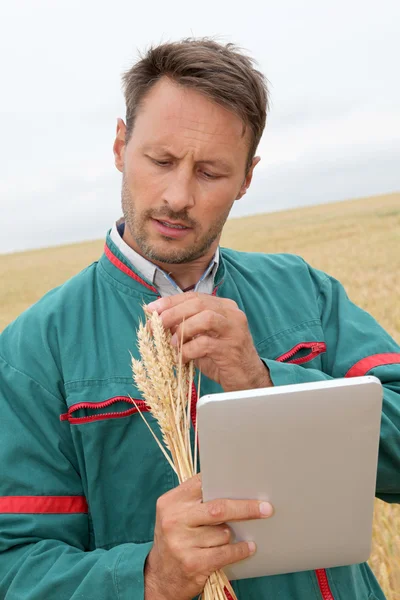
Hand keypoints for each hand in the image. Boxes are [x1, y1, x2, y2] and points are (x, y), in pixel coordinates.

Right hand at [144, 474, 273, 599]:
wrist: (159, 577)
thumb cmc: (176, 539)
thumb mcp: (176, 515)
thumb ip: (196, 500)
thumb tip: (232, 487)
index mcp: (171, 502)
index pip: (202, 484)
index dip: (225, 482)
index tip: (246, 482)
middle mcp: (174, 519)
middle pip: (218, 508)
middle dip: (245, 508)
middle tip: (266, 508)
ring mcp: (181, 542)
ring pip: (223, 533)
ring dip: (231, 535)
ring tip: (228, 537)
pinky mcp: (192, 563)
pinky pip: (225, 553)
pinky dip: (240, 550)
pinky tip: (248, 548)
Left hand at [146, 293, 271, 391]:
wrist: (247, 380)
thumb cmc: (221, 359)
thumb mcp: (201, 338)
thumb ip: (185, 327)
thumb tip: (158, 321)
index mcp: (223, 307)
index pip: (194, 296)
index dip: (170, 301)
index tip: (151, 309)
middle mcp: (231, 313)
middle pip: (198, 303)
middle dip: (173, 312)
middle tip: (156, 325)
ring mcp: (233, 330)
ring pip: (205, 318)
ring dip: (182, 329)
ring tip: (171, 343)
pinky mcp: (231, 348)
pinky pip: (205, 344)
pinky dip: (188, 350)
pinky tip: (182, 358)